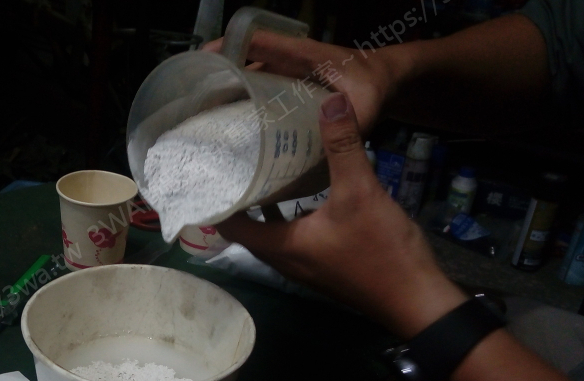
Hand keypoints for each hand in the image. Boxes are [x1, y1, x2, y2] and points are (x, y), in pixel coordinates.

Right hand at [203, 30, 406, 134]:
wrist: (388, 81)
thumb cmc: (375, 84)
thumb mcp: (368, 103)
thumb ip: (352, 121)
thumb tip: (329, 136)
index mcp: (303, 55)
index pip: (260, 42)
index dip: (230, 47)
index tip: (203, 61)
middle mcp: (291, 61)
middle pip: (247, 58)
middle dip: (221, 73)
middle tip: (195, 97)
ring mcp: (290, 74)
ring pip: (253, 75)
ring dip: (231, 89)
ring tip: (206, 113)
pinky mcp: (292, 89)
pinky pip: (263, 91)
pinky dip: (247, 102)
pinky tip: (235, 125)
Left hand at [216, 92, 466, 338]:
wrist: (418, 299)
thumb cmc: (381, 251)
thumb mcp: (361, 192)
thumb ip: (344, 146)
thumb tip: (331, 99)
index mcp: (282, 247)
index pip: (230, 228)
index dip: (216, 202)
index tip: (212, 171)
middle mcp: (286, 261)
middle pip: (249, 230)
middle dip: (241, 199)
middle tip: (237, 162)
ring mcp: (307, 267)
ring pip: (274, 234)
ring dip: (267, 207)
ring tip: (266, 170)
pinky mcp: (326, 267)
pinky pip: (296, 239)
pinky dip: (292, 216)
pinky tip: (306, 192)